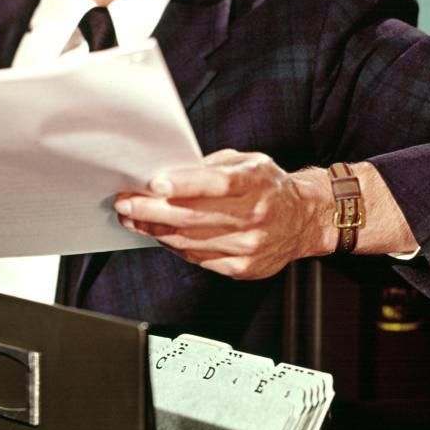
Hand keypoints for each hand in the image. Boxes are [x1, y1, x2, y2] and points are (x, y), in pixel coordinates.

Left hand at [114, 149, 330, 278]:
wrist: (303, 219)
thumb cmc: (269, 186)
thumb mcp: (247, 162)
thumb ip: (211, 166)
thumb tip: (169, 173)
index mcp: (256, 183)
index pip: (217, 184)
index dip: (183, 184)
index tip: (154, 183)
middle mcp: (254, 216)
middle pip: (194, 217)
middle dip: (151, 210)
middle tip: (126, 203)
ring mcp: (248, 245)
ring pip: (189, 241)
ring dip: (154, 229)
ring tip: (133, 218)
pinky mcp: (241, 267)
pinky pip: (197, 258)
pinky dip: (173, 245)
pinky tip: (159, 234)